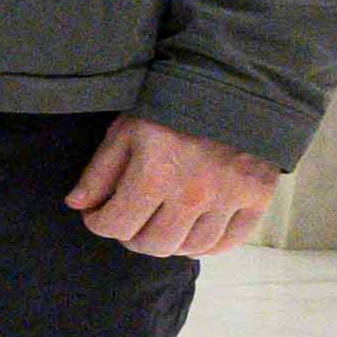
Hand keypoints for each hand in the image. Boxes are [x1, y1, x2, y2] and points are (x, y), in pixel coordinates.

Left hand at [67, 113, 280, 262]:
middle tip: (129, 222)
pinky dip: (208, 245)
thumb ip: (100, 173)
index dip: (99, 223)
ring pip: (191, 248)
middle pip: (154, 244)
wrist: (233, 87)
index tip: (97, 215)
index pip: (117, 226)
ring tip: (159, 226)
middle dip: (131, 237)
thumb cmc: (172, 108)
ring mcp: (229, 199)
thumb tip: (78, 205)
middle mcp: (193, 195)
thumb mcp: (125, 131)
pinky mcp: (258, 198)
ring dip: (169, 243)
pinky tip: (192, 234)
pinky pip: (230, 242)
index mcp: (155, 176)